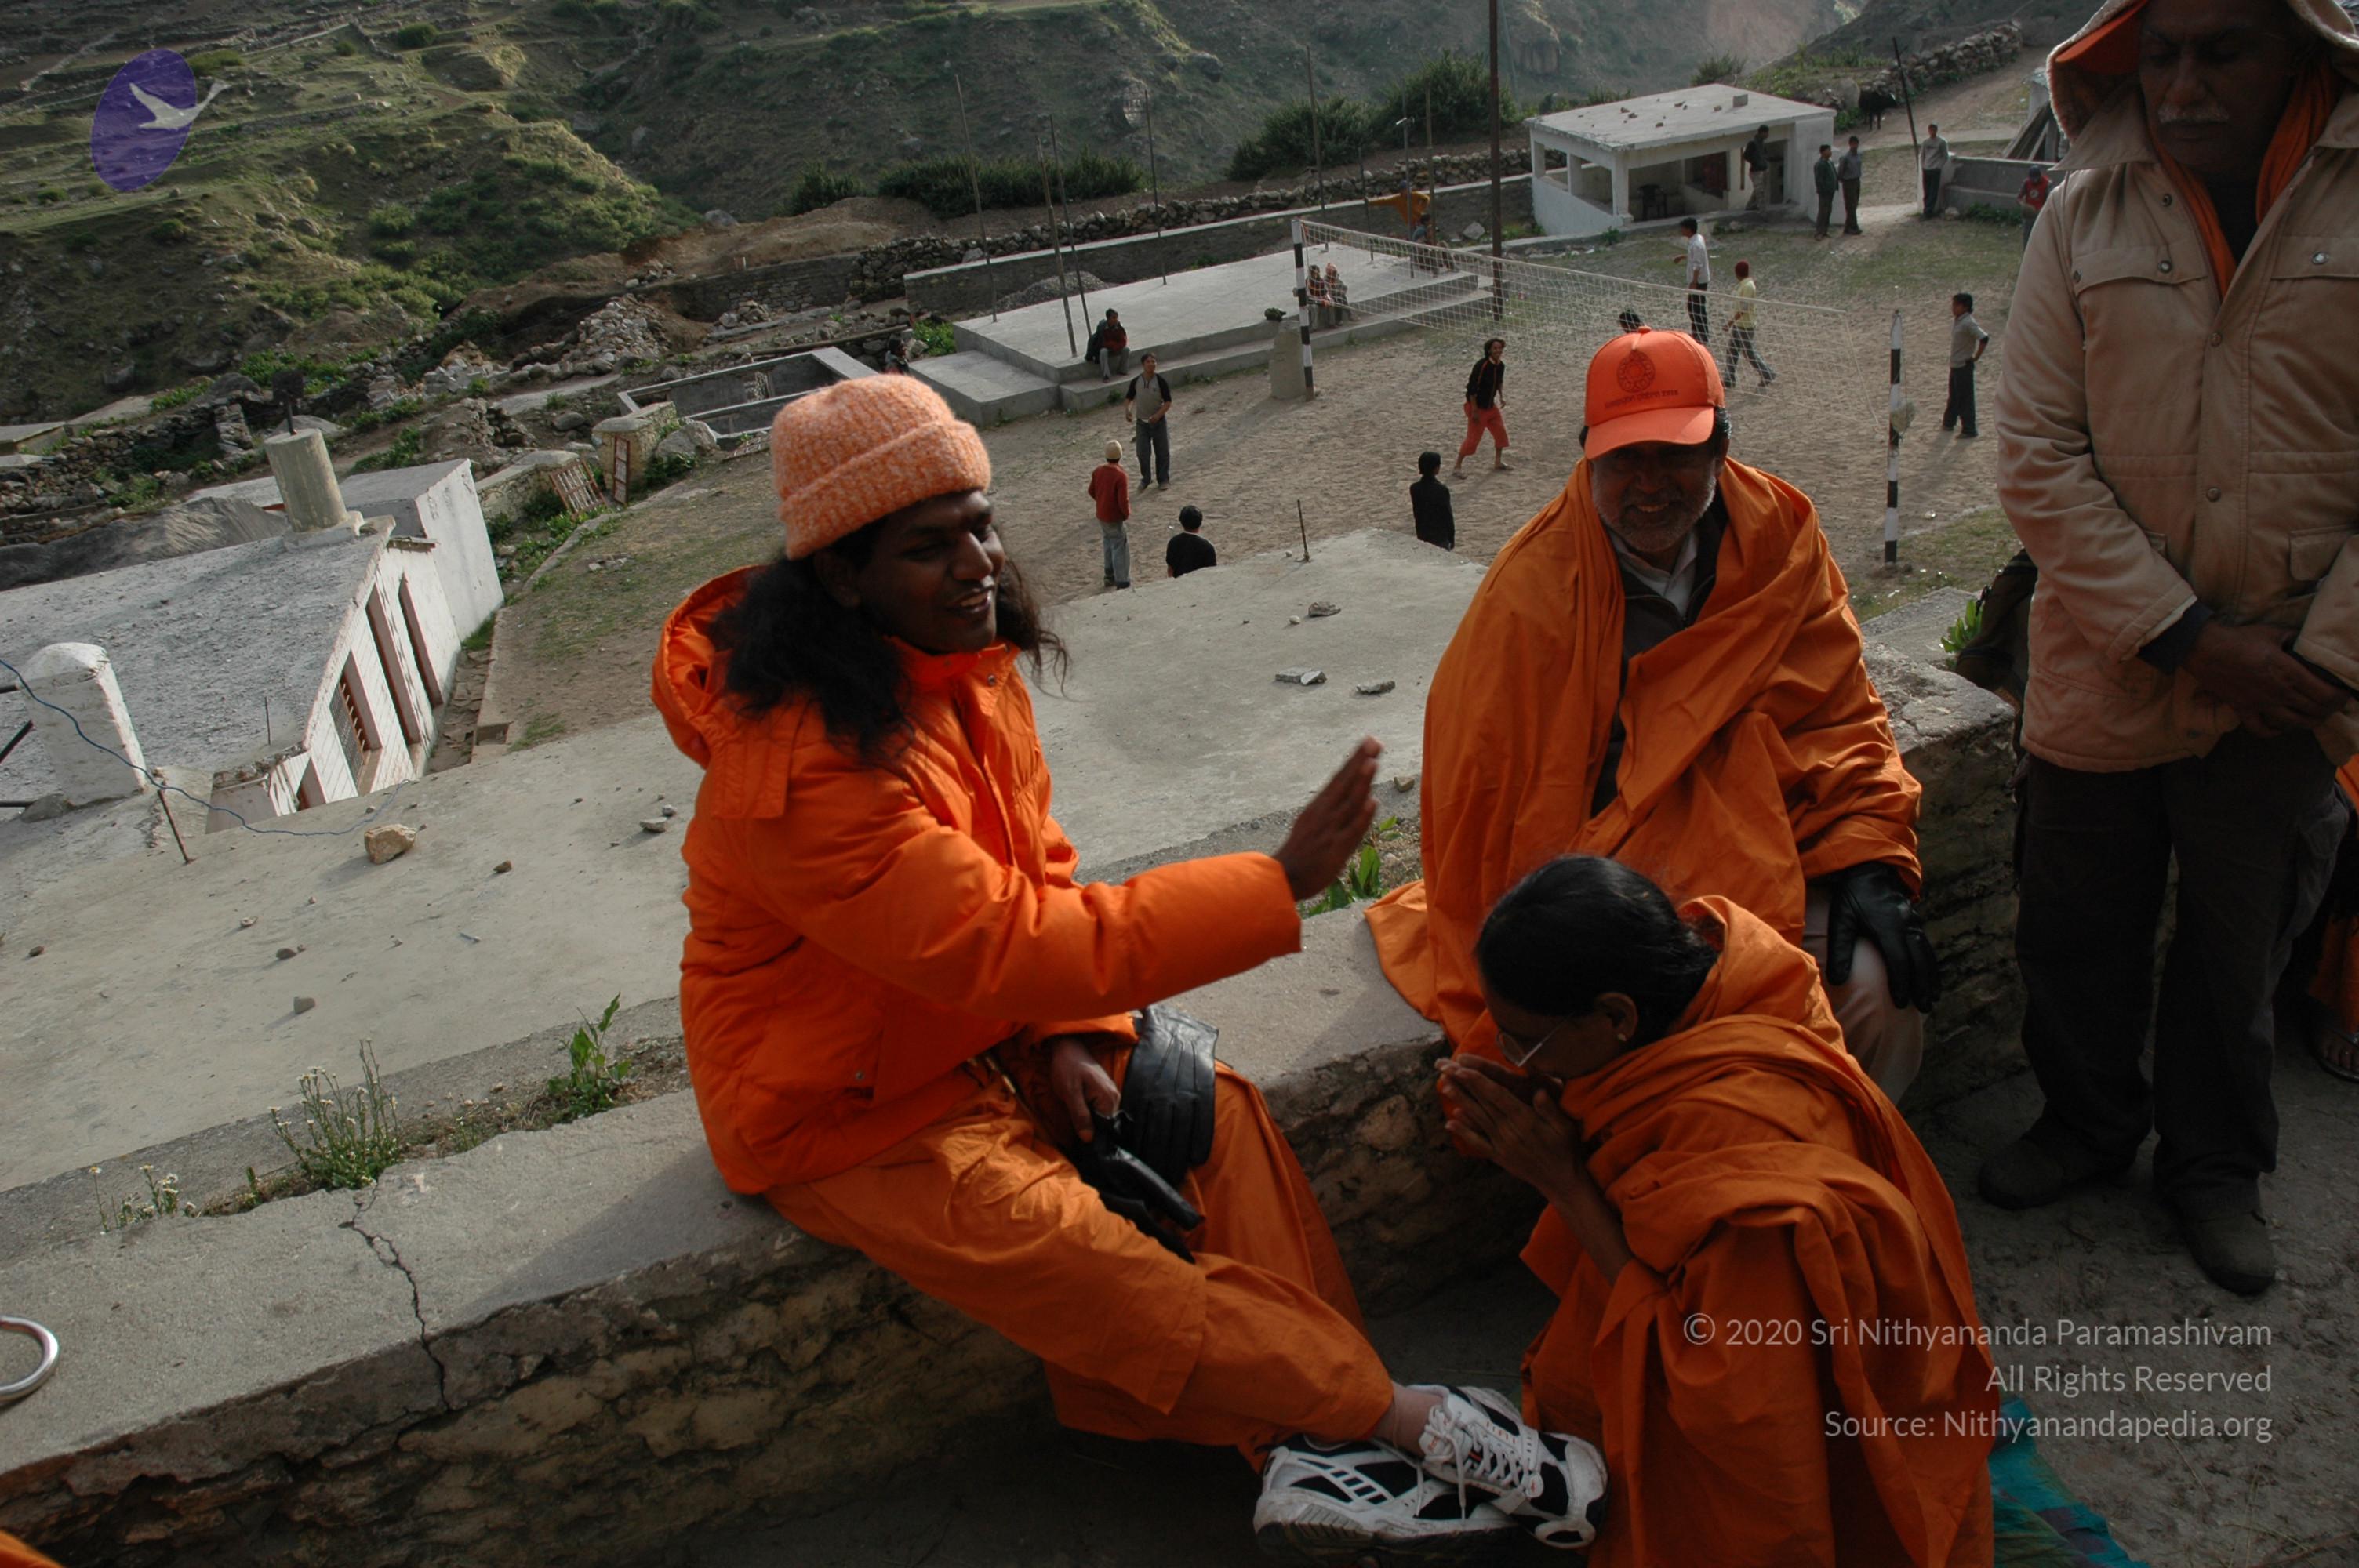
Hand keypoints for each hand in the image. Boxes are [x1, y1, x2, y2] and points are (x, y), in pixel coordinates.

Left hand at [1046, 1036, 1120, 1141]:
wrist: (1067, 1047)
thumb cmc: (1067, 1068)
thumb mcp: (1070, 1093)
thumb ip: (1080, 1116)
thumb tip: (1088, 1139)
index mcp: (1109, 1098)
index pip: (1106, 1129)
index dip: (1093, 1136)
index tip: (1080, 1142)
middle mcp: (1115, 1097)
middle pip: (1105, 1124)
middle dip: (1091, 1128)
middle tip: (1074, 1130)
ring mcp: (1111, 1093)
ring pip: (1101, 1117)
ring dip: (1089, 1121)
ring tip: (1076, 1120)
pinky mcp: (1105, 1091)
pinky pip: (1100, 1109)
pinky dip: (1090, 1113)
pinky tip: (1080, 1111)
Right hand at [1274, 737, 1381, 898]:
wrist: (1284, 879)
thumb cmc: (1301, 853)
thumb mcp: (1313, 824)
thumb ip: (1334, 811)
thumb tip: (1361, 799)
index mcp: (1318, 807)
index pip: (1340, 779)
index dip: (1355, 760)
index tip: (1369, 741)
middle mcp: (1324, 814)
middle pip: (1345, 784)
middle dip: (1360, 762)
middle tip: (1374, 741)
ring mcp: (1330, 830)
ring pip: (1349, 802)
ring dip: (1361, 782)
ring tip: (1372, 762)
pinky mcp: (1335, 849)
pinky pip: (1351, 830)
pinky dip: (1362, 816)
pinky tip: (1372, 802)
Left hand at [1438, 1056, 1589, 1199]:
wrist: (1561, 1181)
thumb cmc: (1565, 1150)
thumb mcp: (1565, 1127)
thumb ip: (1550, 1109)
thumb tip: (1539, 1091)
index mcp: (1525, 1120)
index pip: (1497, 1096)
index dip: (1478, 1081)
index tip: (1462, 1068)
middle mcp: (1509, 1131)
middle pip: (1482, 1103)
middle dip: (1463, 1084)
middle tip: (1445, 1069)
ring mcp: (1501, 1145)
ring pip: (1477, 1119)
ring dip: (1460, 1102)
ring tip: (1445, 1087)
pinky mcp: (1499, 1156)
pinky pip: (1478, 1142)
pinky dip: (1464, 1132)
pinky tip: (1450, 1122)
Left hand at [1821, 862, 1942, 1010]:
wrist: (1871, 870)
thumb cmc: (1852, 897)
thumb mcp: (1841, 920)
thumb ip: (1839, 949)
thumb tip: (1837, 980)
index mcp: (1888, 926)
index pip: (1899, 961)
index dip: (1901, 983)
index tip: (1901, 1004)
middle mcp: (1907, 926)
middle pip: (1919, 961)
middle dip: (1921, 986)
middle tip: (1924, 1008)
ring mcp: (1915, 924)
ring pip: (1927, 955)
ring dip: (1930, 979)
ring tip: (1932, 999)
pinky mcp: (1917, 923)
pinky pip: (1928, 948)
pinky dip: (1932, 966)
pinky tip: (1932, 979)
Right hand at [2182, 621, 2350, 736]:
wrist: (2205, 649)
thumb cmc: (2240, 639)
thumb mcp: (2273, 633)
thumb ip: (2294, 639)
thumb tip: (2306, 644)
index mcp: (2289, 673)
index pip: (2324, 694)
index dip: (2339, 698)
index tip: (2344, 695)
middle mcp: (2278, 693)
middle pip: (2313, 711)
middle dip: (2329, 710)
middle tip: (2333, 705)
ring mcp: (2260, 704)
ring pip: (2293, 724)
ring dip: (2309, 723)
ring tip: (2315, 718)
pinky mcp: (2243, 709)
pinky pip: (2261, 729)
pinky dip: (2273, 732)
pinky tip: (2280, 728)